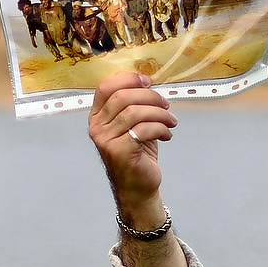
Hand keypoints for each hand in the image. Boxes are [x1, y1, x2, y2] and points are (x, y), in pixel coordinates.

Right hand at [87, 70, 174, 222]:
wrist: (137, 187)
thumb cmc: (136, 154)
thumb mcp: (132, 124)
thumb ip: (134, 103)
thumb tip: (147, 83)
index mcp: (97, 117)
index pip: (105, 87)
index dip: (128, 79)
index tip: (147, 81)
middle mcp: (97, 128)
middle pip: (122, 97)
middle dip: (150, 97)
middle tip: (165, 105)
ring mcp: (106, 140)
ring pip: (135, 112)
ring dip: (159, 114)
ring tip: (170, 122)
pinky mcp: (120, 151)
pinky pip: (143, 129)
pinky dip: (161, 128)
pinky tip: (166, 135)